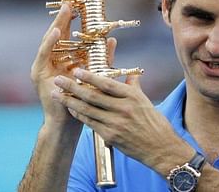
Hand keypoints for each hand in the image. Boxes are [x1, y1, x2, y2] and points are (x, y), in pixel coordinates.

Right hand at [31, 3, 116, 129]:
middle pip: (58, 36)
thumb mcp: (95, 74)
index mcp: (65, 60)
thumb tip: (112, 40)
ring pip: (50, 41)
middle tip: (70, 4)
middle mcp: (52, 62)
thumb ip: (102, 58)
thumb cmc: (83, 100)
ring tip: (64, 12)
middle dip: (63, 19)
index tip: (79, 7)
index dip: (73, 22)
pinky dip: (49, 43)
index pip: (68, 37)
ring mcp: (44, 67)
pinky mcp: (39, 74)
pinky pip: (44, 55)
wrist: (70, 121)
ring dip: (56, 26)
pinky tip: (57, 32)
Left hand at [51, 69, 191, 172]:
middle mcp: (123, 108)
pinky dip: (79, 115)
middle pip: (92, 96)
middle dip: (72, 87)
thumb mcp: (145, 101)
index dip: (89, 76)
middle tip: (59, 80)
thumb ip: (134, 87)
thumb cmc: (154, 123)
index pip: (106, 83)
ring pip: (87, 110)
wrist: (160, 147)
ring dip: (70, 102)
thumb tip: (130, 75)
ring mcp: (116, 123)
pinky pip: (90, 123)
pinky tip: (71, 110)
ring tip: (57, 95)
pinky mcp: (111, 136)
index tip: (76, 70)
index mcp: (132, 96)